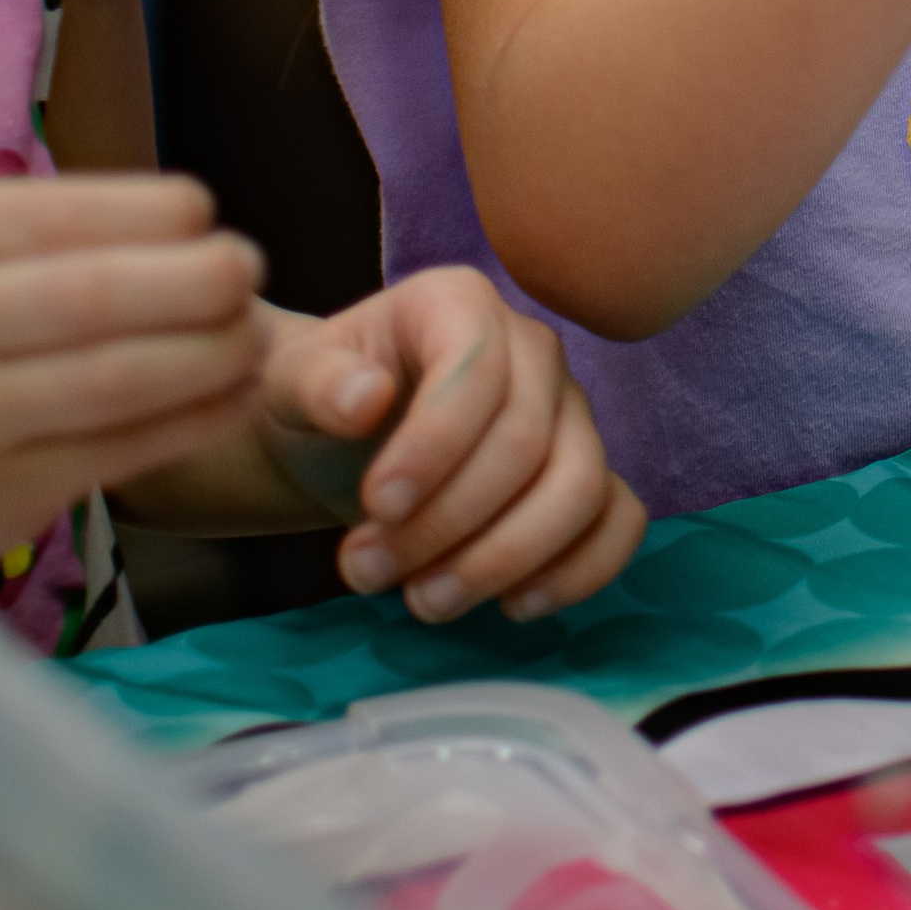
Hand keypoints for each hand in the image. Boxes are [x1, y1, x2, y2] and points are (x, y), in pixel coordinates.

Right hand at [0, 175, 265, 571]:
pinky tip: (237, 395)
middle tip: (249, 268)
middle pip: (98, 297)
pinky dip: (196, 421)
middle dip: (198, 280)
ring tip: (255, 335)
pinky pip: (121, 453)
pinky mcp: (3, 497)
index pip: (66, 216)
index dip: (154, 213)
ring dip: (213, 354)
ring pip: (120, 381)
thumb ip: (50, 231)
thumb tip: (191, 221)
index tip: (204, 212)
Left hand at [258, 268, 645, 622]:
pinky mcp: (587, 473)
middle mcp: (532, 349)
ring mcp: (569, 412)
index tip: (375, 507)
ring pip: (581, 486)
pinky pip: (620, 519)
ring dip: (502, 559)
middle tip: (366, 572)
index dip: (434, 445)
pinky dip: (580, 571)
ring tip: (422, 600)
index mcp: (460, 304)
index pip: (478, 368)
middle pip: (528, 442)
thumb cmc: (320, 402)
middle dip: (447, 523)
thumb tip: (364, 398)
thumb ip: (317, 383)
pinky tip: (510, 605)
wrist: (338, 443)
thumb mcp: (290, 384)